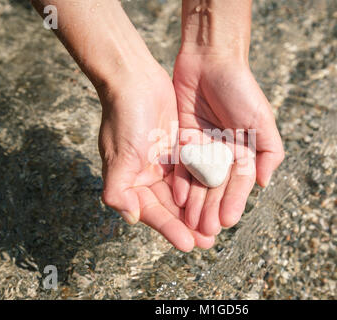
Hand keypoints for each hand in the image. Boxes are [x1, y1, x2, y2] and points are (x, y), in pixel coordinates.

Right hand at [98, 65, 213, 251]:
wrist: (134, 79)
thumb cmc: (123, 117)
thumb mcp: (119, 156)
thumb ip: (119, 190)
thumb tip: (131, 218)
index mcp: (132, 182)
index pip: (153, 212)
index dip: (171, 229)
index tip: (190, 245)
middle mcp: (148, 176)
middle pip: (171, 207)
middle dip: (189, 224)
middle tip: (209, 241)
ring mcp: (164, 162)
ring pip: (185, 192)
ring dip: (199, 208)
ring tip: (217, 226)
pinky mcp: (179, 147)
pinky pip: (194, 170)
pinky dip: (204, 184)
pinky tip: (218, 196)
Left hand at [172, 54, 283, 234]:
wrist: (211, 61)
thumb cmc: (242, 89)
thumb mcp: (262, 121)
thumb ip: (269, 153)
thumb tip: (263, 184)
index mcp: (245, 152)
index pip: (239, 184)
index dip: (233, 202)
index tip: (226, 222)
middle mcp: (224, 154)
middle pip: (217, 187)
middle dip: (211, 208)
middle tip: (204, 231)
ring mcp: (203, 148)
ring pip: (199, 180)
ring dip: (195, 202)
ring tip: (190, 223)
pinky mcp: (183, 140)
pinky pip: (181, 165)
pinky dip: (181, 181)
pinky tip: (178, 198)